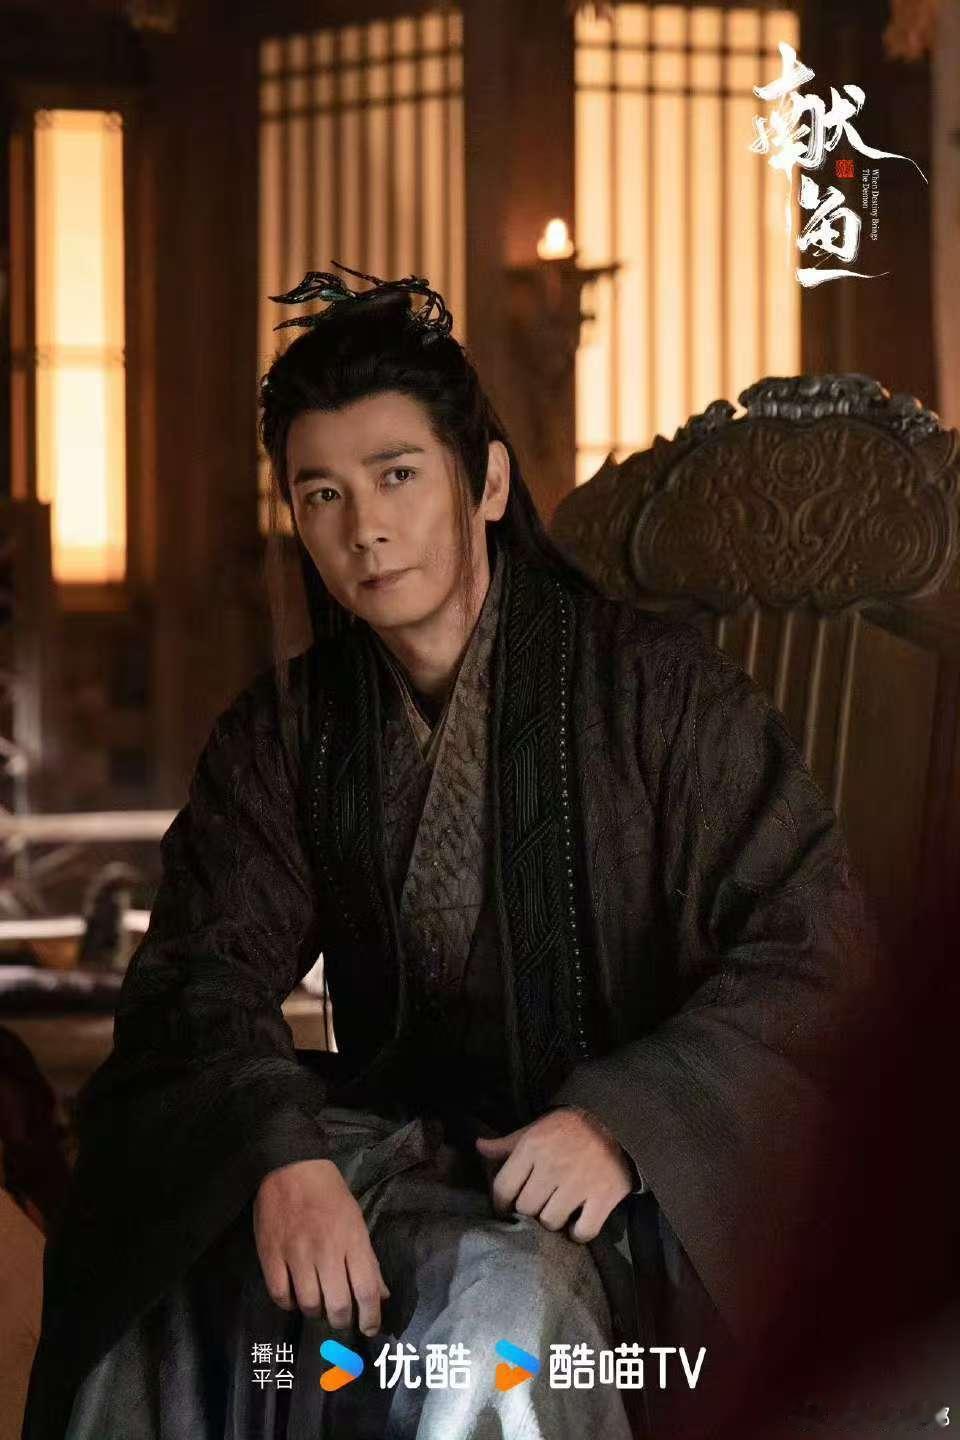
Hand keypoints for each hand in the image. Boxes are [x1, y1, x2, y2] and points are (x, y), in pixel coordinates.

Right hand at [253, 1158, 389, 1335]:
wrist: (290, 1166)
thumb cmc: (330, 1193)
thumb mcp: (356, 1221)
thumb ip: (368, 1260)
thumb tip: (382, 1295)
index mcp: (352, 1240)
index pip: (366, 1290)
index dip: (370, 1317)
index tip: (369, 1328)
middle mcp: (326, 1251)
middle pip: (337, 1305)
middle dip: (342, 1320)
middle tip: (341, 1318)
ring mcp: (296, 1254)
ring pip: (309, 1304)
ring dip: (316, 1311)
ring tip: (318, 1303)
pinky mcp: (271, 1255)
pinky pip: (281, 1295)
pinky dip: (289, 1303)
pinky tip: (295, 1296)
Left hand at [474, 1106, 634, 1241]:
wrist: (617, 1119)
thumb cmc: (570, 1126)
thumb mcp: (536, 1127)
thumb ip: (507, 1143)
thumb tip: (479, 1147)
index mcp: (532, 1148)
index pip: (503, 1188)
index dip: (500, 1203)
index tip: (506, 1208)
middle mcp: (552, 1167)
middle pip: (526, 1208)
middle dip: (528, 1211)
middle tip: (536, 1207)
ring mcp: (578, 1184)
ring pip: (550, 1222)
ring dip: (551, 1221)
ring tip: (556, 1212)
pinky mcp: (603, 1197)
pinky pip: (583, 1231)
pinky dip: (578, 1233)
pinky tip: (577, 1223)